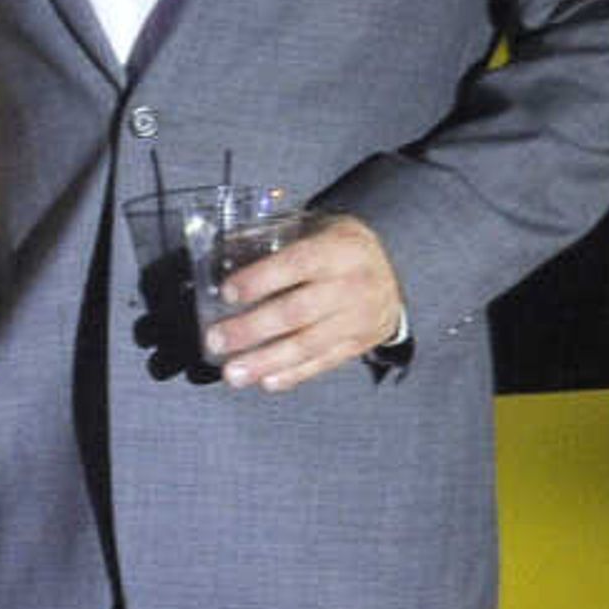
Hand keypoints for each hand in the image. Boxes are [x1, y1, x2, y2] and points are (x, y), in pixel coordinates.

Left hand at [206, 213, 404, 390]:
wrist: (391, 273)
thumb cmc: (341, 249)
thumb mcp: (319, 228)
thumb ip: (280, 240)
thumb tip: (225, 254)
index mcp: (338, 250)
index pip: (296, 264)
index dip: (260, 280)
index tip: (228, 292)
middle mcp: (351, 285)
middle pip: (297, 312)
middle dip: (251, 329)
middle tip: (217, 340)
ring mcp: (357, 318)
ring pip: (307, 345)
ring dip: (265, 362)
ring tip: (233, 373)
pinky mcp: (358, 344)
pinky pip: (323, 363)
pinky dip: (292, 374)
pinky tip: (265, 380)